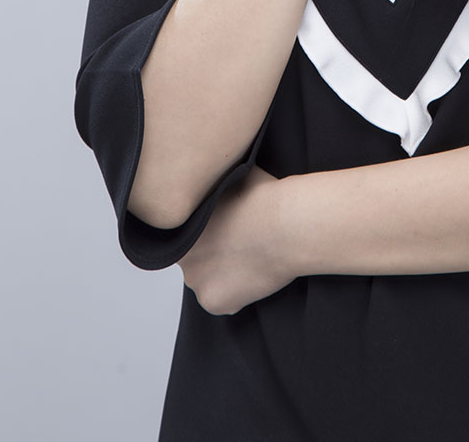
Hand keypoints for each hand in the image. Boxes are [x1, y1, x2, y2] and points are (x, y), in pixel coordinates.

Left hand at [177, 165, 296, 315]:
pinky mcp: (213, 302)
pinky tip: (253, 276)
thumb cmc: (266, 195)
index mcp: (182, 223)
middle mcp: (180, 253)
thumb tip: (218, 167)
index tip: (228, 226)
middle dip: (214, 251)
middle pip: (196, 256)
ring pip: (207, 279)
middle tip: (240, 242)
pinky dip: (236, 294)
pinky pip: (223, 301)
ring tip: (250, 258)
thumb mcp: (234, 175)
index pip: (187, 232)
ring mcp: (195, 280)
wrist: (287, 224)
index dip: (209, 229)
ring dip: (223, 273)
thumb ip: (218, 181)